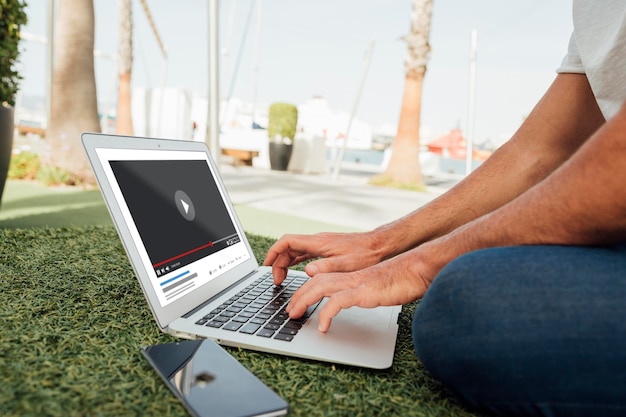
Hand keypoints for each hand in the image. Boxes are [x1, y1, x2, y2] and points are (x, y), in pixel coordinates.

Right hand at [263, 231, 386, 283]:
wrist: (380, 246)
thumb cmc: (366, 254)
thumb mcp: (346, 264)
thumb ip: (326, 267)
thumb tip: (307, 271)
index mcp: (318, 243)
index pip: (287, 241)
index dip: (273, 252)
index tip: (266, 266)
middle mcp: (317, 241)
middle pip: (288, 247)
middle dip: (277, 263)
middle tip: (277, 281)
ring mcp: (321, 244)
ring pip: (295, 250)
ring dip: (285, 263)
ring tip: (282, 279)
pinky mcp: (326, 249)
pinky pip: (304, 253)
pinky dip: (295, 262)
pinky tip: (296, 272)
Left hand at [286, 245, 443, 331]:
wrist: (418, 270)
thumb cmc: (401, 280)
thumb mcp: (375, 288)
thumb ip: (361, 292)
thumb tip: (352, 301)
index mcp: (351, 275)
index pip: (321, 279)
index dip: (305, 290)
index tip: (297, 304)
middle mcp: (350, 277)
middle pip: (315, 281)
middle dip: (298, 296)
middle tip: (289, 312)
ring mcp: (356, 283)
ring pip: (321, 287)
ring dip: (304, 301)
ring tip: (295, 316)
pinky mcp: (365, 291)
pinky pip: (339, 301)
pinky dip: (327, 313)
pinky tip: (323, 326)